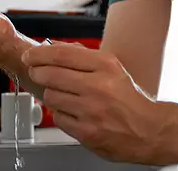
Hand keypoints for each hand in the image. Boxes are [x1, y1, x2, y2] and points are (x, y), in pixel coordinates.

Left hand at [22, 42, 160, 163]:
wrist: (148, 130)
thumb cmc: (128, 99)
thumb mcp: (112, 69)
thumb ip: (82, 56)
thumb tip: (52, 47)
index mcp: (106, 66)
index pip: (61, 54)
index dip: (39, 54)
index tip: (29, 56)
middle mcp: (99, 86)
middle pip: (50, 74)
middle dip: (38, 73)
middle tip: (37, 73)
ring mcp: (91, 110)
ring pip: (51, 97)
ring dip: (51, 95)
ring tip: (64, 96)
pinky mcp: (87, 132)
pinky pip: (58, 117)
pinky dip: (61, 114)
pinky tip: (72, 112)